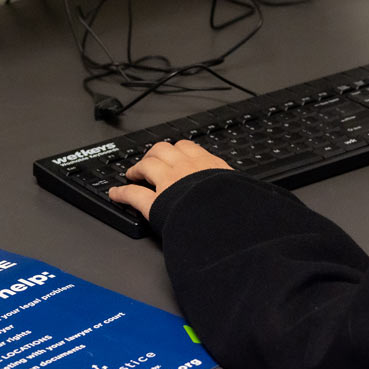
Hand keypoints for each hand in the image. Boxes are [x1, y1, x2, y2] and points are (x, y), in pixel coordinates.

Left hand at [107, 139, 232, 219]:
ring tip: (132, 173)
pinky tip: (116, 193)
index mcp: (208, 165)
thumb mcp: (243, 190)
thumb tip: (252, 192)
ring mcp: (168, 183)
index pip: (188, 148)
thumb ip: (238, 187)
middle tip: (149, 161)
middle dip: (154, 154)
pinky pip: (133, 194)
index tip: (174, 153)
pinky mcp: (156, 203)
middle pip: (163, 150)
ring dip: (137, 168)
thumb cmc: (239, 207)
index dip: (177, 150)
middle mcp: (186, 169)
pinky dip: (121, 192)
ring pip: (147, 165)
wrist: (229, 220)